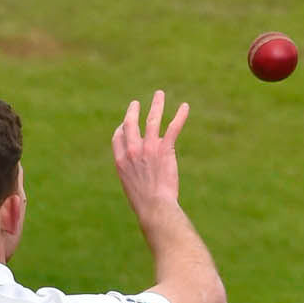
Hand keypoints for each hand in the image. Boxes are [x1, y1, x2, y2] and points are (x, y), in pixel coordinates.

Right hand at [111, 90, 188, 220]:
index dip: (121, 128)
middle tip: (136, 103)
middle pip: (130, 123)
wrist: (154, 208)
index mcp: (121, 160)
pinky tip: (185, 107)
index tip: (125, 125)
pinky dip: (180, 116)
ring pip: (152, 119)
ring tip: (159, 94)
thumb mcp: (131, 185)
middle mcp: (132, 151)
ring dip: (156, 104)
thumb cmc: (144, 203)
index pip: (118, 137)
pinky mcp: (164, 150)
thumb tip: (145, 165)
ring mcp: (148, 148)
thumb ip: (134, 170)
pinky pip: (173, 128)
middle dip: (133, 111)